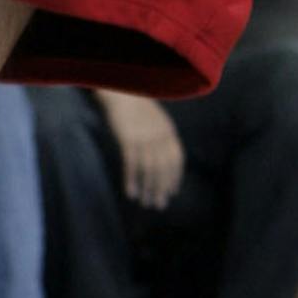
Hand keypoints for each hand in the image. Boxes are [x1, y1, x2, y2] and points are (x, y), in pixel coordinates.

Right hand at [96, 89, 185, 206]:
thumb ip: (161, 136)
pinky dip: (131, 180)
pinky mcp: (128, 139)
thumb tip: (163, 158)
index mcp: (168, 131)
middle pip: (163, 168)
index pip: (176, 160)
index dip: (174, 177)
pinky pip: (131, 164)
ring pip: (148, 169)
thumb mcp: (156, 119)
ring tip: (144, 202)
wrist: (120, 92)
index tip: (171, 192)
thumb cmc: (136, 107)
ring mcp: (144, 138)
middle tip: (158, 205)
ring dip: (147, 188)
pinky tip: (130, 191)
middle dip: (161, 188)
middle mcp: (159, 136)